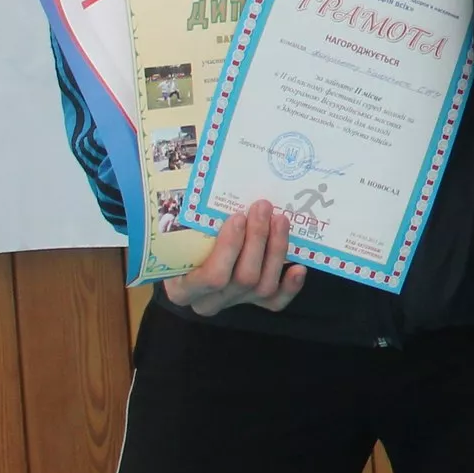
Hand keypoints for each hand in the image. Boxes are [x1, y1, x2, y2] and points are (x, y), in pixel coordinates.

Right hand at [162, 200, 306, 315]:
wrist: (186, 263)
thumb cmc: (179, 241)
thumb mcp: (174, 230)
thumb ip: (185, 212)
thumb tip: (194, 170)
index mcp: (182, 288)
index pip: (211, 277)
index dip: (229, 248)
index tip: (237, 217)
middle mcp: (208, 301)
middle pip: (243, 278)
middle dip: (258, 239)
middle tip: (263, 207)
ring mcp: (234, 303)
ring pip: (263, 286)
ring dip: (276, 250)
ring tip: (280, 220)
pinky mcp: (254, 302)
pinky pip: (275, 302)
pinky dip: (290, 286)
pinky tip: (299, 266)